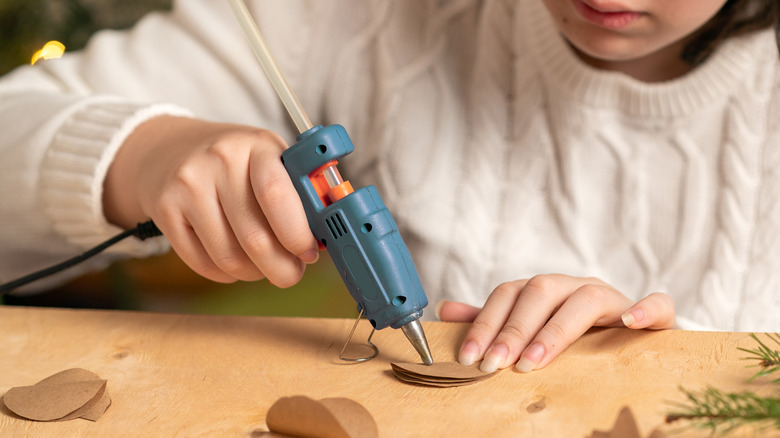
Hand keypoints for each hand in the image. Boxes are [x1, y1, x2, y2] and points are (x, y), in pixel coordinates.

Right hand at [103, 116, 318, 285]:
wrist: (169, 149)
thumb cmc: (235, 162)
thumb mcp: (270, 158)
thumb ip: (298, 193)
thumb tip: (321, 240)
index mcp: (257, 145)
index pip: (277, 194)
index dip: (297, 234)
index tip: (309, 252)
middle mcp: (220, 161)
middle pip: (255, 238)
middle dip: (282, 267)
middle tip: (291, 273)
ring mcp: (188, 185)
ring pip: (230, 258)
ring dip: (254, 273)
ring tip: (262, 265)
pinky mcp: (166, 210)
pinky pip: (204, 264)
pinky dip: (227, 274)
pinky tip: (235, 263)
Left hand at [436, 274, 674, 372]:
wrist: (634, 345)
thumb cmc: (572, 341)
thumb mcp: (528, 333)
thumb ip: (492, 321)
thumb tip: (445, 309)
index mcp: (544, 290)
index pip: (508, 294)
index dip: (486, 322)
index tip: (470, 357)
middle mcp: (575, 287)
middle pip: (541, 291)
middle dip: (514, 329)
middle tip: (495, 364)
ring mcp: (614, 298)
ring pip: (586, 298)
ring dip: (556, 329)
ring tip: (534, 362)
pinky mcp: (655, 316)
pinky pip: (657, 305)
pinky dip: (645, 310)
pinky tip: (628, 324)